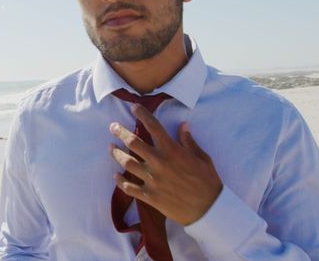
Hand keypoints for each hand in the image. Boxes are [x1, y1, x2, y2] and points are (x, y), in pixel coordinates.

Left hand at [109, 104, 222, 225]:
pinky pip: (129, 187)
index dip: (142, 114)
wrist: (208, 210)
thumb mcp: (202, 157)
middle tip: (112, 126)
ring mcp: (152, 180)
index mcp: (172, 150)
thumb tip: (183, 125)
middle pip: (133, 142)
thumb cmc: (207, 182)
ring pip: (127, 163)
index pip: (153, 126)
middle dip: (120, 132)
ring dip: (116, 153)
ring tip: (110, 147)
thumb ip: (189, 141)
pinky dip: (120, 181)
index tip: (134, 107)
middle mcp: (159, 162)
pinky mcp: (149, 196)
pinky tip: (115, 175)